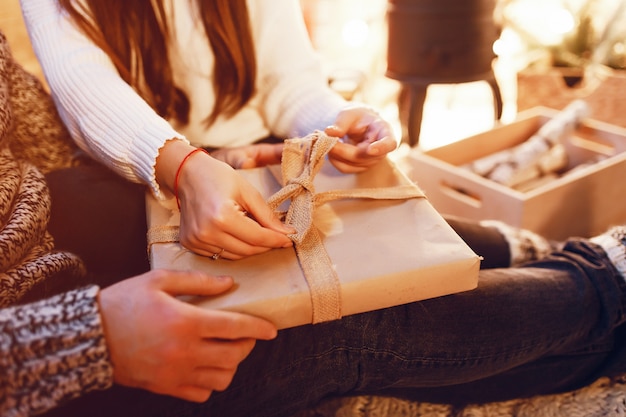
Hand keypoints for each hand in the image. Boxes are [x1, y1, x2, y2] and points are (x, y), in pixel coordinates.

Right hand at [98, 270, 276, 401]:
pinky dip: (210, 383)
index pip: (235, 328)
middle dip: (247, 345)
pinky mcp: (165, 388)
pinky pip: (201, 394)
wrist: (89, 336)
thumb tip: (229, 285)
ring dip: (231, 365)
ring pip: (222, 378)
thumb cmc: (124, 303)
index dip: (258, 328)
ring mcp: (175, 373)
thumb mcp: (159, 280)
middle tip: (245, 335)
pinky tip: (206, 366)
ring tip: (226, 351)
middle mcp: (185, 351)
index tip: (272, 329)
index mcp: (186, 322)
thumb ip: (198, 282)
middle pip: (234, 355)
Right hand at [156, 140, 293, 259]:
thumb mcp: (248, 191)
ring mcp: (196, 241)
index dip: (276, 240)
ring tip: (258, 234)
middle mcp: (207, 232)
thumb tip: (287, 233)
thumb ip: (267, 215)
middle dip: (266, 245)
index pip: (257, 237)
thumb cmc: (219, 177)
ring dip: (250, 248)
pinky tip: (237, 235)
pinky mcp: (190, 244)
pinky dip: (233, 248)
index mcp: (222, 216)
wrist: (188, 174)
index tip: (290, 238)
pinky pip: (219, 254)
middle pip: (247, 250)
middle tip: (278, 237)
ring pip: (235, 256)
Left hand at [325, 105, 397, 172]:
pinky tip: (331, 150)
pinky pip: (346, 168)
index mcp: (384, 131)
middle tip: (328, 141)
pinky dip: (335, 160)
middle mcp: (381, 150)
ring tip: (328, 142)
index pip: (389, 143)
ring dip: (337, 155)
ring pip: (354, 164)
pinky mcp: (360, 167)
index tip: (370, 150)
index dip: (381, 148)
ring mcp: (371, 161)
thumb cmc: (357, 117)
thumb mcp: (349, 114)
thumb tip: (330, 132)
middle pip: (365, 156)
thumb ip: (341, 123)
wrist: (356, 125)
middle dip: (344, 150)